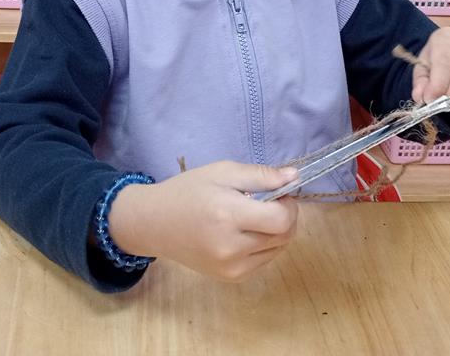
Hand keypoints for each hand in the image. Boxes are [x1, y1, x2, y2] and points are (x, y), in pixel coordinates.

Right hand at [107, 161, 298, 281]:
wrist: (155, 223)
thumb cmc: (188, 191)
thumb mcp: (222, 171)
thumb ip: (261, 175)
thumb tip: (295, 177)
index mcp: (228, 215)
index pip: (282, 219)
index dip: (289, 204)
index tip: (279, 193)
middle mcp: (231, 247)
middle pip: (284, 236)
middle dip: (286, 217)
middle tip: (269, 202)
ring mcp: (231, 267)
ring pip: (278, 249)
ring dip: (277, 232)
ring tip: (254, 217)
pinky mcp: (230, 278)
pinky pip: (264, 261)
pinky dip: (265, 246)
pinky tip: (246, 233)